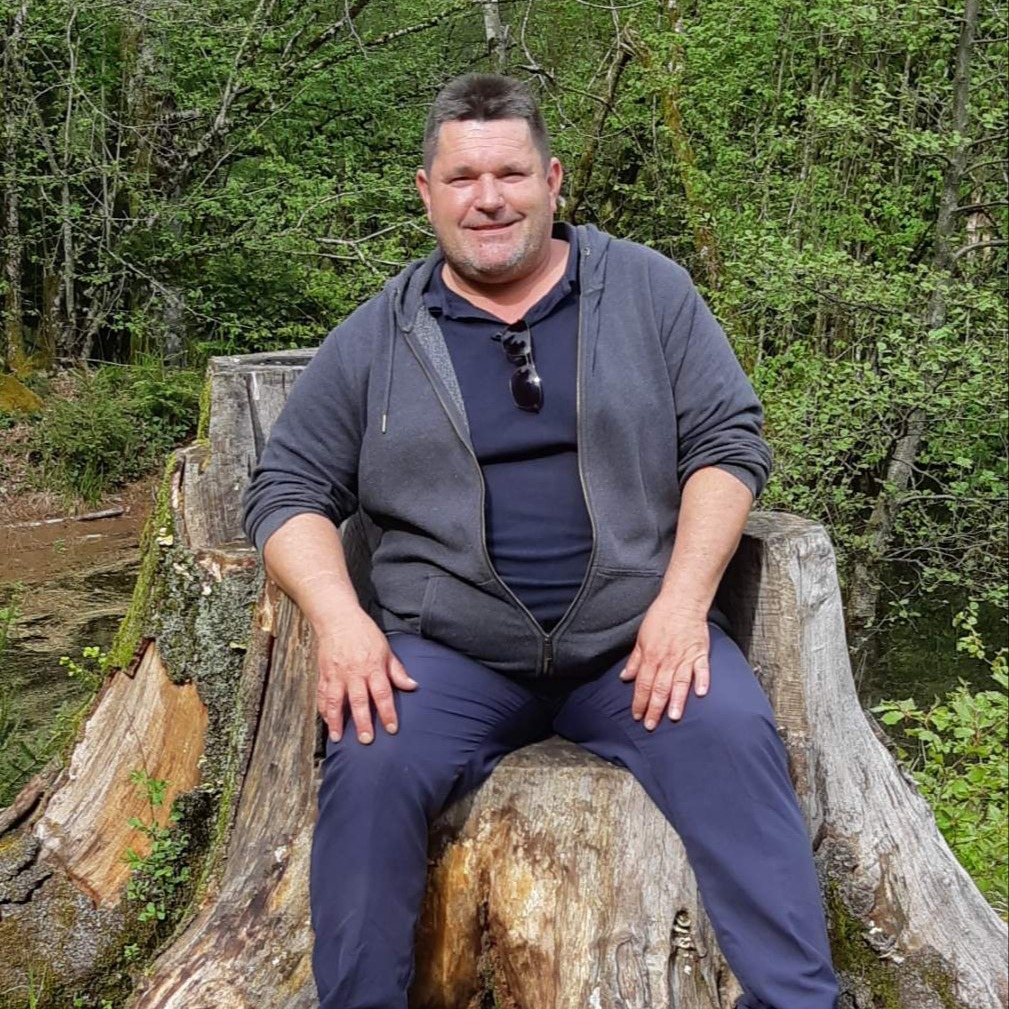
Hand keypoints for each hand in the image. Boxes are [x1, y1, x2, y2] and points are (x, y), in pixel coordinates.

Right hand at [315, 608, 417, 743]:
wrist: (338, 618)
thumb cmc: (365, 633)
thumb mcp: (386, 649)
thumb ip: (397, 670)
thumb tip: (413, 686)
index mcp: (372, 666)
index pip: (382, 693)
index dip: (387, 712)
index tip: (391, 729)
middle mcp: (354, 672)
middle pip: (359, 701)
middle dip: (363, 722)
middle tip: (366, 740)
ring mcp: (336, 674)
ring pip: (335, 701)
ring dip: (336, 721)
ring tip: (338, 738)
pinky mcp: (323, 673)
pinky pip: (322, 695)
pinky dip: (323, 710)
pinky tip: (327, 722)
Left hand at [619, 595, 709, 728]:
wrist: (681, 602)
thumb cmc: (660, 618)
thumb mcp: (641, 638)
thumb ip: (635, 660)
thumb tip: (625, 677)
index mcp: (651, 656)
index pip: (643, 685)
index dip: (639, 702)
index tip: (637, 715)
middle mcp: (667, 660)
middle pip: (659, 688)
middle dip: (654, 709)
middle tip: (651, 725)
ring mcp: (685, 657)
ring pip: (679, 683)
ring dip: (676, 701)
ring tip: (674, 717)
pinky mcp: (700, 653)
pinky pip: (702, 670)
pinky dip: (702, 681)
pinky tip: (701, 694)